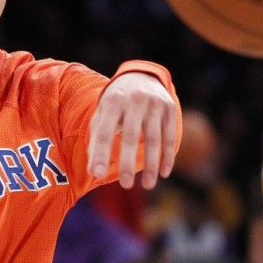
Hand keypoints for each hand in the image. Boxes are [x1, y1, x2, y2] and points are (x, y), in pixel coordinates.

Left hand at [87, 72, 177, 189]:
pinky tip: (163, 173)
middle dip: (127, 163)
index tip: (98, 174)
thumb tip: (92, 171)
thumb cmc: (116, 103)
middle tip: (125, 185)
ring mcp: (154, 104)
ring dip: (151, 165)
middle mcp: (133, 101)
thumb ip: (96, 140)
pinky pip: (170, 136)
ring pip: (153, 139)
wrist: (141, 76)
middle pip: (130, 136)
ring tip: (147, 185)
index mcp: (112, 102)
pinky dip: (167, 156)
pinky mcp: (169, 108)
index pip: (105, 131)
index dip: (101, 154)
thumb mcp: (102, 114)